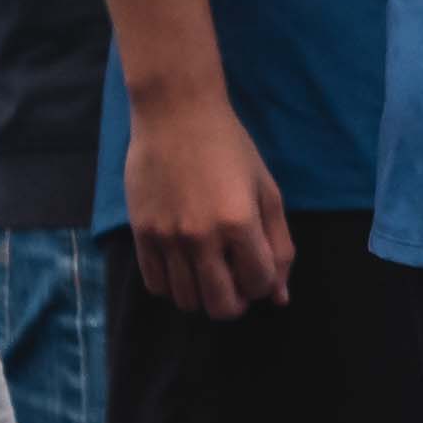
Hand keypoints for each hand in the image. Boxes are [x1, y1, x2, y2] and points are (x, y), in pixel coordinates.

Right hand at [125, 75, 292, 318]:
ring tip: (211, 275)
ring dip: (204, 297)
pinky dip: (174, 287)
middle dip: (237, 303)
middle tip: (237, 285)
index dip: (265, 285)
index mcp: (240, 223)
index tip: (260, 269)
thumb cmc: (231, 149)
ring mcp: (167, 237)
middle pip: (221, 306)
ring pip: (186, 301)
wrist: (177, 116)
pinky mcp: (141, 234)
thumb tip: (280, 297)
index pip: (259, 285)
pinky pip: (156, 285)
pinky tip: (185, 267)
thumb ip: (278, 246)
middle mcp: (201, 236)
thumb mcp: (267, 192)